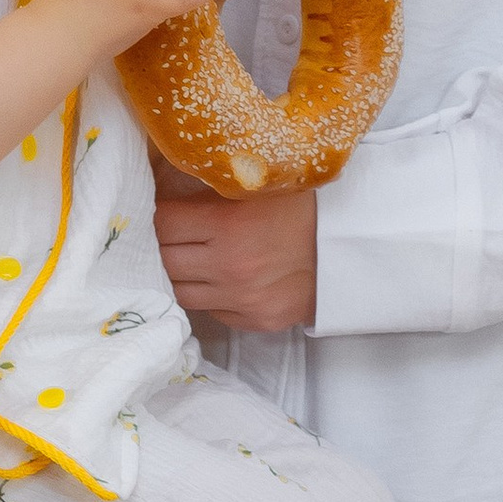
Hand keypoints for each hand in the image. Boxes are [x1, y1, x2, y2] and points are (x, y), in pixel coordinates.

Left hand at [154, 182, 318, 331]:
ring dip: (177, 275)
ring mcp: (242, 299)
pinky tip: (214, 278)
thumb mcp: (256, 184)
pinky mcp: (255, 320)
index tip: (156, 208)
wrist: (347, 247)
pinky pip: (211, 310)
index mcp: (227, 226)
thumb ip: (212, 186)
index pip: (163, 223)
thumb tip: (164, 180)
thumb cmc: (302, 206)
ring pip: (181, 292)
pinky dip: (207, 294)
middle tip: (160, 235)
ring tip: (181, 259)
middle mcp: (230, 267)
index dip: (155, 213)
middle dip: (157, 245)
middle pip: (165, 260)